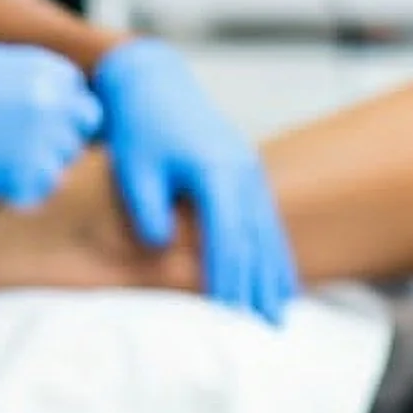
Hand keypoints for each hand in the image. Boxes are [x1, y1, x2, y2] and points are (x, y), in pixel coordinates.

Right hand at [0, 40, 102, 204]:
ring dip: (40, 161)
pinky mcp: (26, 177)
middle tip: (22, 142)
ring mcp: (44, 141)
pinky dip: (21, 187)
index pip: (75, 90)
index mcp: (44, 68)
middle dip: (61, 131)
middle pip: (83, 123)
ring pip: (63, 159)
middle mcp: (54, 102)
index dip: (56, 105)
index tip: (30, 116)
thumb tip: (38, 88)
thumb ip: (22, 73)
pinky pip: (41, 188)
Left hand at [91, 38, 296, 320]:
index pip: (226, 235)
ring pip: (267, 231)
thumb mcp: (133, 165)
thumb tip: (158, 244)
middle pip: (254, 238)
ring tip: (276, 316)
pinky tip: (279, 281)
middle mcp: (241, 171)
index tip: (228, 313)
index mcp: (215, 169)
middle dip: (259, 286)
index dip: (228, 277)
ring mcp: (250, 170)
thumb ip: (146, 206)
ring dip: (273, 275)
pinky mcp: (247, 172)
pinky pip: (266, 221)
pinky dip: (274, 253)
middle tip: (263, 329)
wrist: (153, 82)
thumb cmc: (138, 126)